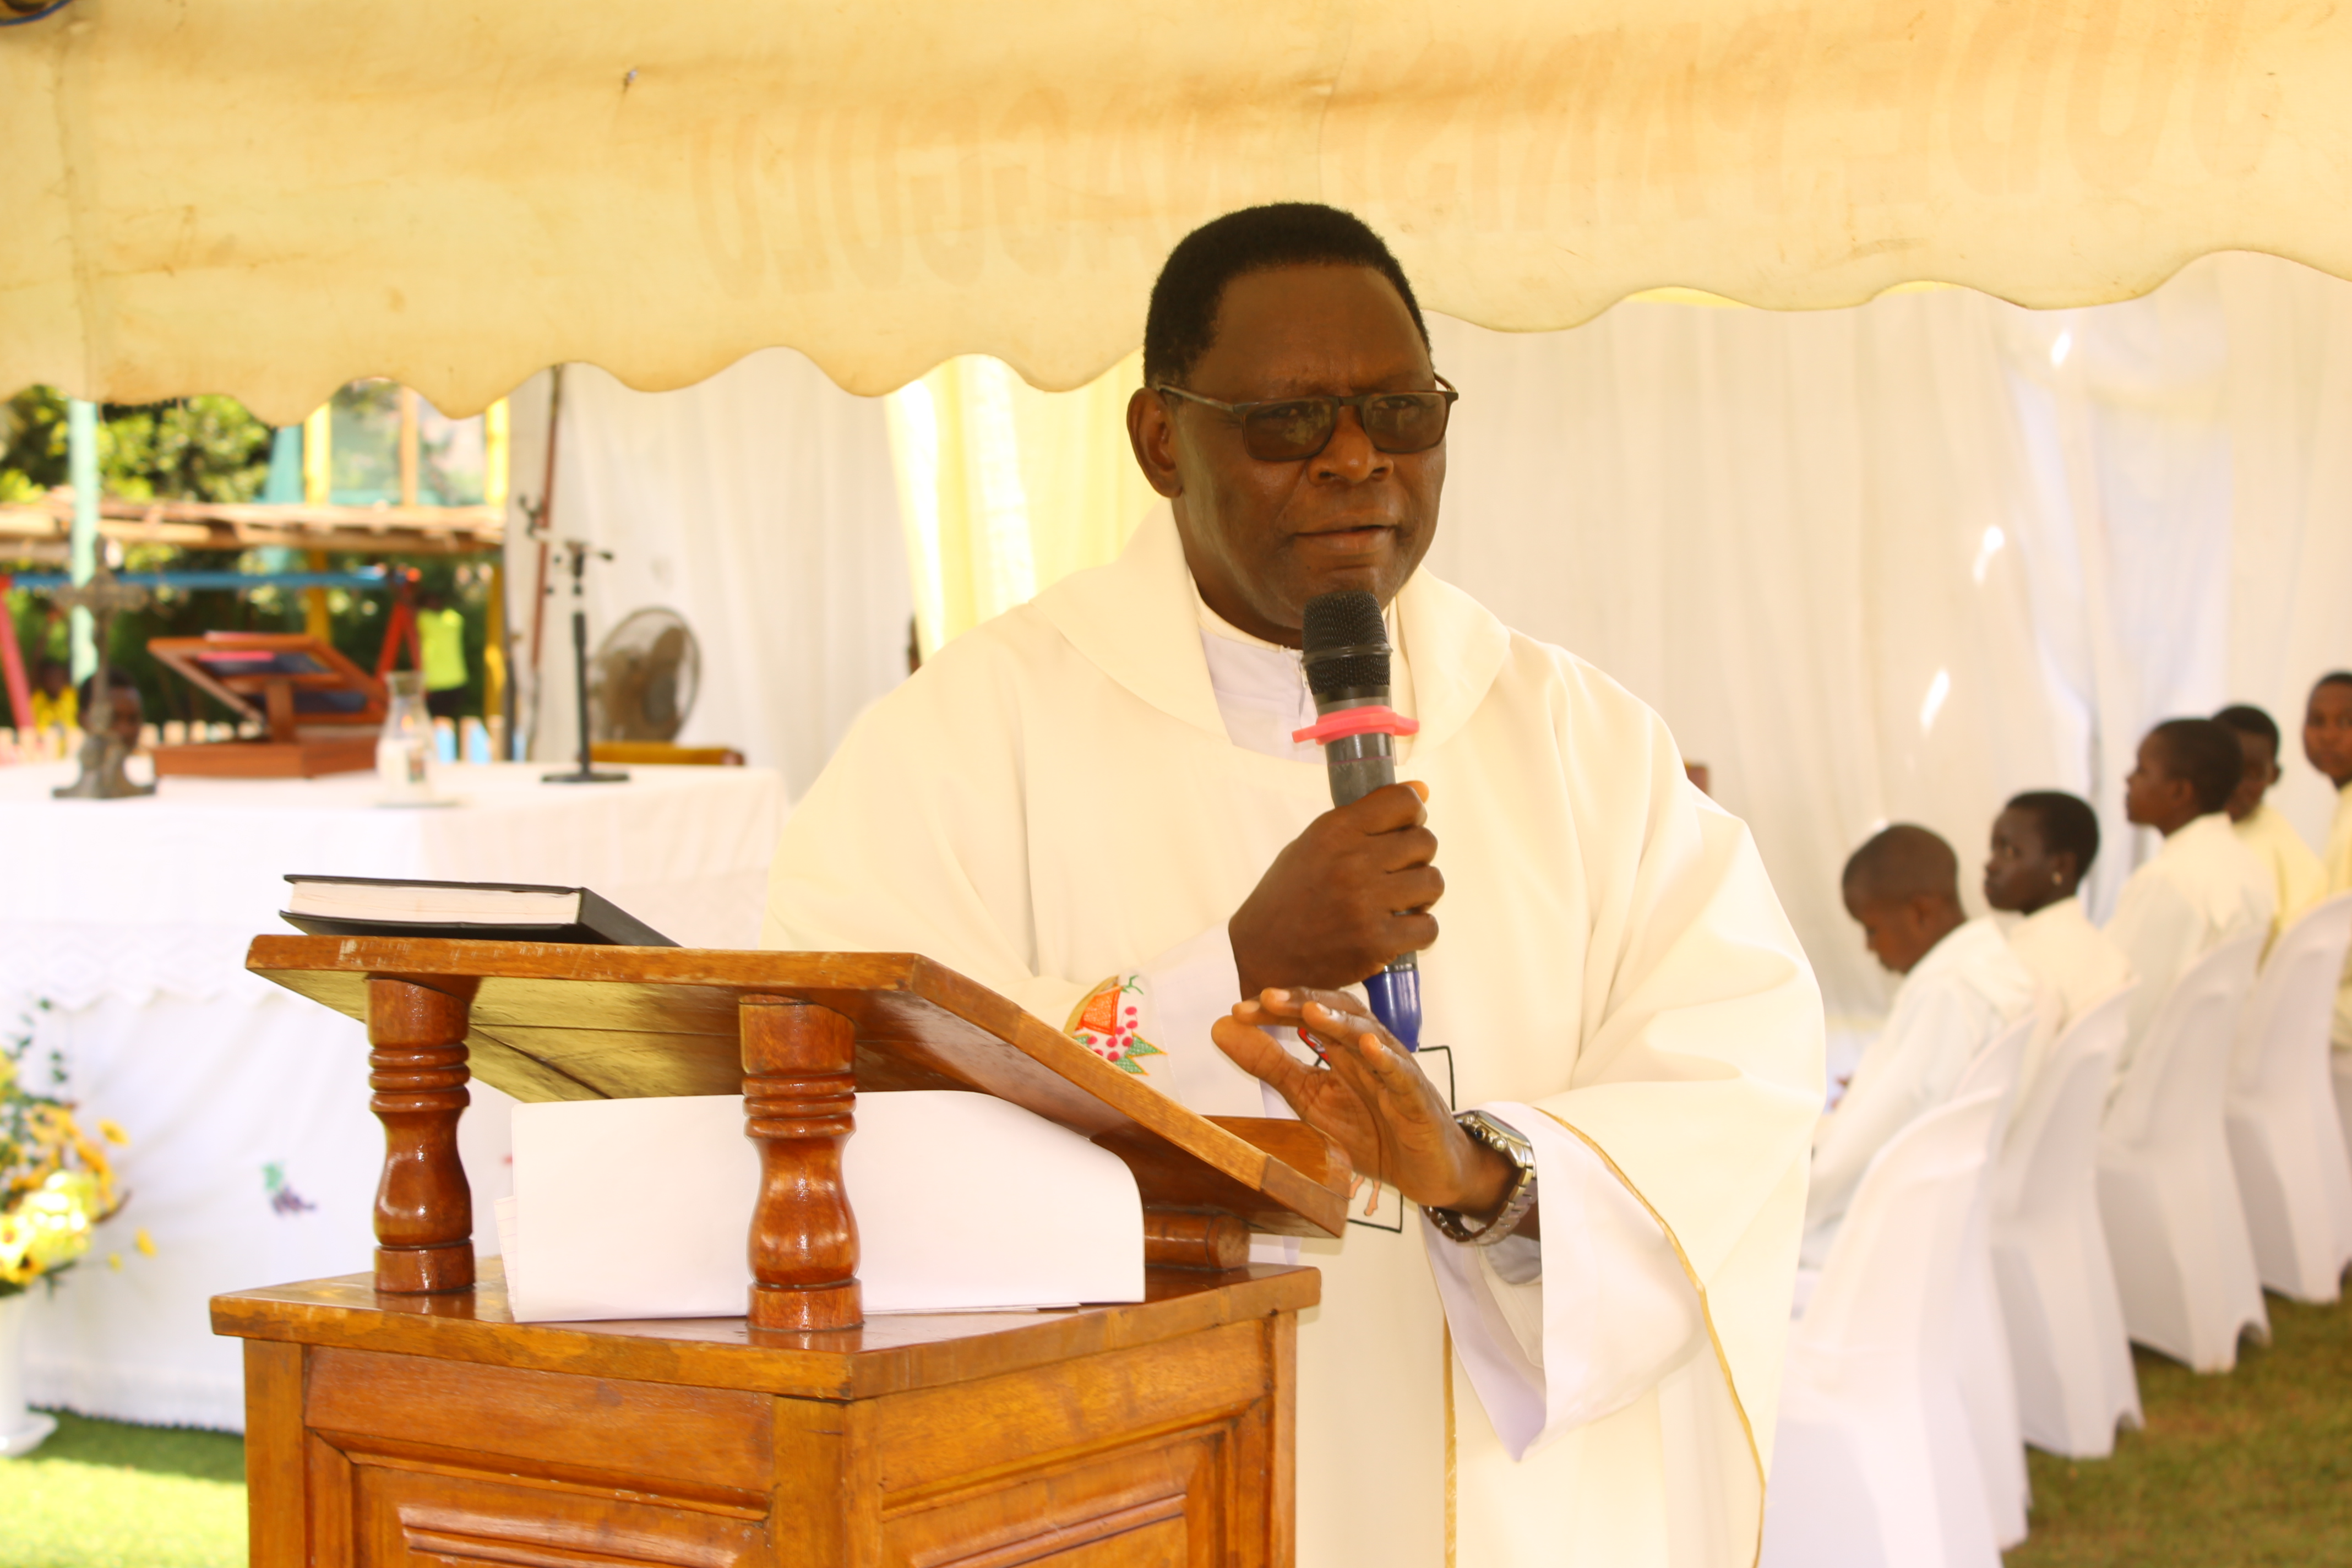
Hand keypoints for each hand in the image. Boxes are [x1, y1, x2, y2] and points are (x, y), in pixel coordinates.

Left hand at [1211, 987, 1519, 1222]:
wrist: (1426, 1173)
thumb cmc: (1372, 1132)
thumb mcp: (1310, 1100)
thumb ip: (1270, 1066)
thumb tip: (1221, 1028)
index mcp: (1343, 1050)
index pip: (1310, 1014)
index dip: (1276, 1010)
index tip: (1238, 1010)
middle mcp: (1370, 1051)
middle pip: (1340, 1013)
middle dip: (1304, 1002)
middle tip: (1266, 998)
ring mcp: (1396, 1072)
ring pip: (1371, 1036)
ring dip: (1340, 1023)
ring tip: (1312, 1011)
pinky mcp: (1417, 1100)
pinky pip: (1402, 1074)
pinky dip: (1386, 1059)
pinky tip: (1367, 1046)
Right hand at [1227, 781, 1441, 1000]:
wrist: (1260, 953)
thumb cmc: (1287, 897)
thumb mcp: (1314, 844)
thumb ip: (1364, 818)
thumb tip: (1423, 790)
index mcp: (1335, 831)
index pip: (1403, 802)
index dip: (1414, 813)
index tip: (1405, 828)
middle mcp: (1352, 862)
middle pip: (1425, 842)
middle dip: (1418, 857)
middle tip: (1398, 872)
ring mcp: (1365, 903)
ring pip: (1433, 882)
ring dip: (1422, 893)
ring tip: (1399, 901)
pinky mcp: (1376, 942)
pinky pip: (1428, 927)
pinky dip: (1418, 930)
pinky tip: (1398, 930)